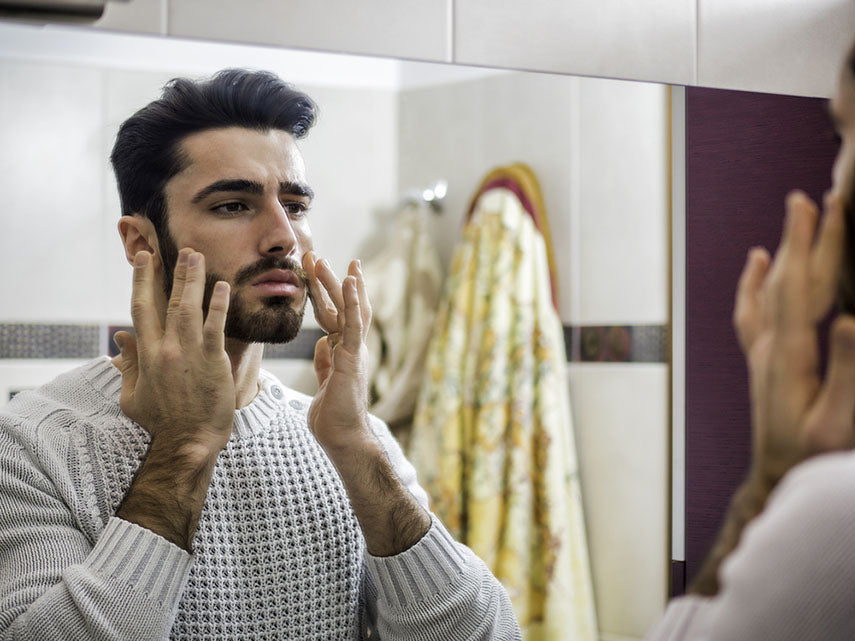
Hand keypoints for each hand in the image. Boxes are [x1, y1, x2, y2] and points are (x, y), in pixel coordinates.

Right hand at [114, 248, 234, 457]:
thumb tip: (119, 338)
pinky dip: (218, 305)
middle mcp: (167, 349)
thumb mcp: (133, 395)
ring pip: (190, 307)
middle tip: (178, 249)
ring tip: (197, 256)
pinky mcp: (214, 360)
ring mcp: (191, 353)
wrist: (188, 442)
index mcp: (147, 355)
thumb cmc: (161, 422)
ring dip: (194, 279)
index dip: (142, 281)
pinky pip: (216, 326)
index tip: (144, 259)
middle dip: (171, 272)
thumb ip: (129, 363)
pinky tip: (222, 287)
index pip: (141, 309)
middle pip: (167, 301)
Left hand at [302, 252, 373, 452]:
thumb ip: (325, 363)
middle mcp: (353, 348)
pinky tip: (350, 280)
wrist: (343, 439)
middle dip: (330, 282)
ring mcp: (355, 351)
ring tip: (330, 261)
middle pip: (342, 307)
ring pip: (349, 309)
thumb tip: (322, 345)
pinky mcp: (354, 357)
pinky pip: (353, 324)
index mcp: (344, 353)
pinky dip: (352, 300)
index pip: (334, 316)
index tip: (318, 274)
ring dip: (339, 284)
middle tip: (318, 256)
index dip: (325, 295)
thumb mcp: (324, 383)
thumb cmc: (333, 418)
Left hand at [734, 191, 854, 490]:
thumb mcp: (838, 422)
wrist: (778, 482)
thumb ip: (846, 371)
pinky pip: (752, 310)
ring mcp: (760, 355)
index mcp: (787, 356)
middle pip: (781, 280)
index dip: (811, 243)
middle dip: (797, 237)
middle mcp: (767, 348)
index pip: (797, 286)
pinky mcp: (761, 363)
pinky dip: (754, 282)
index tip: (820, 204)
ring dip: (781, 252)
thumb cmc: (813, 459)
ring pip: (766, 291)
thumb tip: (850, 319)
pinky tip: (757, 263)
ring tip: (791, 219)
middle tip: (809, 197)